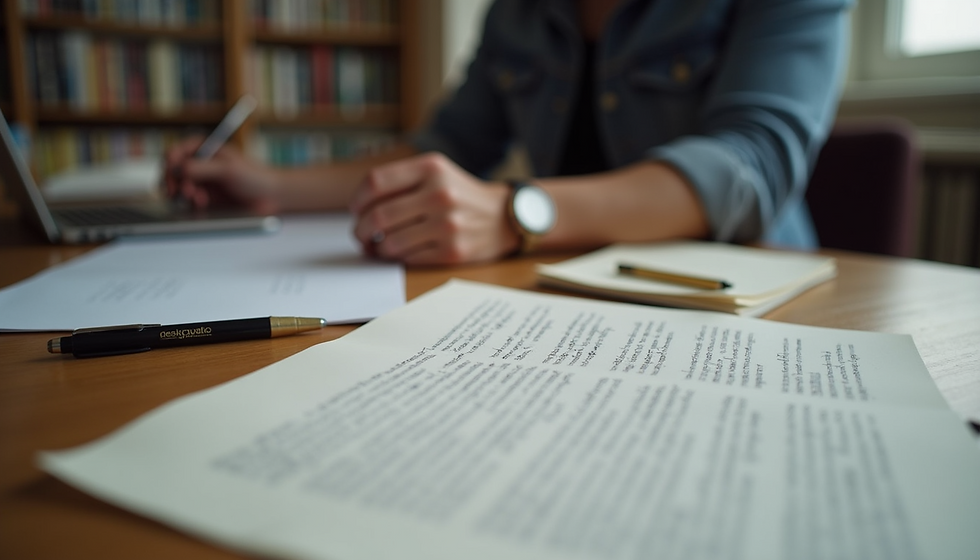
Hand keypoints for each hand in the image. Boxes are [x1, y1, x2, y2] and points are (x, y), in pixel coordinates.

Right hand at [164, 135, 279, 213]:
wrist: (270, 197)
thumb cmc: (254, 176)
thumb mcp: (229, 169)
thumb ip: (204, 168)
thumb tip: (180, 169)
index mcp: (204, 148)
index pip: (176, 151)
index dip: (170, 161)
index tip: (172, 170)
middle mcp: (199, 164)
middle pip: (171, 170)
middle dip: (174, 181)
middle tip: (182, 191)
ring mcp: (200, 182)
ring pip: (177, 187)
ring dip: (182, 193)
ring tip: (197, 198)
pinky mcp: (204, 198)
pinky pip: (187, 201)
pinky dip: (190, 203)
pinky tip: (202, 203)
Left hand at [350, 152, 520, 264]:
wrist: (502, 217)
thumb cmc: (459, 195)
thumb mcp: (435, 172)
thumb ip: (400, 181)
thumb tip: (359, 209)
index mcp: (431, 168)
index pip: (375, 183)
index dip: (357, 201)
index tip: (356, 211)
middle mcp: (440, 194)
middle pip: (378, 216)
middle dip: (361, 231)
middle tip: (360, 236)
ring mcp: (448, 225)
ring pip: (390, 243)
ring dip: (377, 249)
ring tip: (379, 247)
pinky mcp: (453, 251)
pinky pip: (408, 259)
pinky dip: (398, 258)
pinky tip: (400, 253)